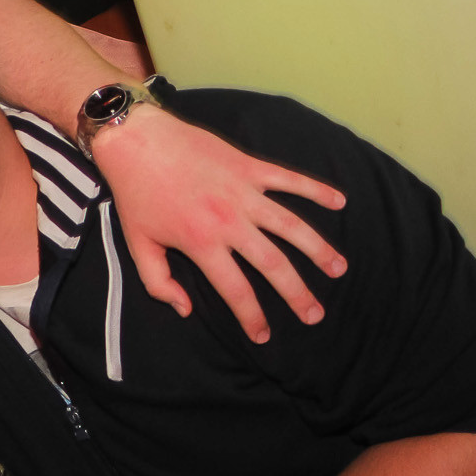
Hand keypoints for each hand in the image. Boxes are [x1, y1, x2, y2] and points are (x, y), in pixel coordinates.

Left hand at [93, 106, 345, 343]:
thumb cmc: (135, 194)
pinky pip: (291, 179)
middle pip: (274, 265)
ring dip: (319, 249)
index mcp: (202, 243)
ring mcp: (244, 192)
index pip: (236, 290)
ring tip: (339, 269)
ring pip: (292, 226)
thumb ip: (159, 283)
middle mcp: (229, 221)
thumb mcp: (137, 244)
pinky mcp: (249, 166)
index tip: (264, 336)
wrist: (136, 140)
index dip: (252, 317)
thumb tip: (185, 310)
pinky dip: (317, 189)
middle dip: (297, 294)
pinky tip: (340, 202)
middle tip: (315, 315)